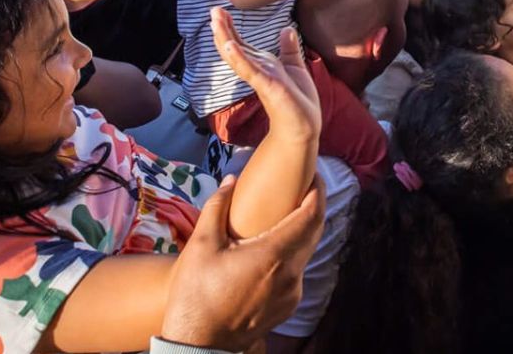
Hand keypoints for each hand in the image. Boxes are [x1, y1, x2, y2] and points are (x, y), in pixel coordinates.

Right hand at [159, 175, 325, 349]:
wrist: (196, 344)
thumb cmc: (195, 295)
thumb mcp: (201, 245)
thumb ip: (217, 207)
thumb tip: (230, 181)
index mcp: (273, 256)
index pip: (312, 216)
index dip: (317, 192)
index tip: (314, 176)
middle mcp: (291, 276)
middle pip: (314, 233)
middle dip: (311, 207)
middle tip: (300, 189)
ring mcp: (292, 294)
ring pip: (305, 254)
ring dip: (299, 234)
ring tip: (281, 219)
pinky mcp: (287, 307)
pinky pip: (296, 275)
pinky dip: (289, 257)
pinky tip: (270, 252)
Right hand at [212, 15, 320, 146]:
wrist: (304, 127)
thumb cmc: (298, 101)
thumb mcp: (295, 68)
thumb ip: (288, 50)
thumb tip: (286, 28)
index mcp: (262, 65)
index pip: (241, 44)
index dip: (230, 28)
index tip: (220, 11)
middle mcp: (257, 70)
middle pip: (235, 47)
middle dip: (223, 29)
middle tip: (213, 10)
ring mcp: (260, 78)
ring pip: (238, 56)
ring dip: (226, 39)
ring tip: (215, 23)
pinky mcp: (267, 86)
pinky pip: (251, 71)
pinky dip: (240, 59)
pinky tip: (230, 47)